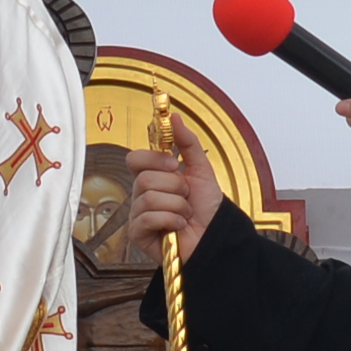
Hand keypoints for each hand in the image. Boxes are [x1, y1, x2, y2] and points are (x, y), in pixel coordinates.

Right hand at [119, 136, 221, 263]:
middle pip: (145, 178)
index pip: (135, 158)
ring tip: (185, 213)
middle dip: (175, 187)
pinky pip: (148, 218)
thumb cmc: (206, 206)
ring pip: (150, 198)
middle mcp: (141, 194)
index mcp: (151, 176)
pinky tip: (179, 226)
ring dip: (177, 205)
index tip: (173, 164)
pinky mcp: (138, 234)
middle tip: (186, 196)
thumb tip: (174, 116)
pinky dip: (171, 220)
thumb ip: (187, 142)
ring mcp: (138, 214)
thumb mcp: (200, 169)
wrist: (215, 234)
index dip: (153, 159)